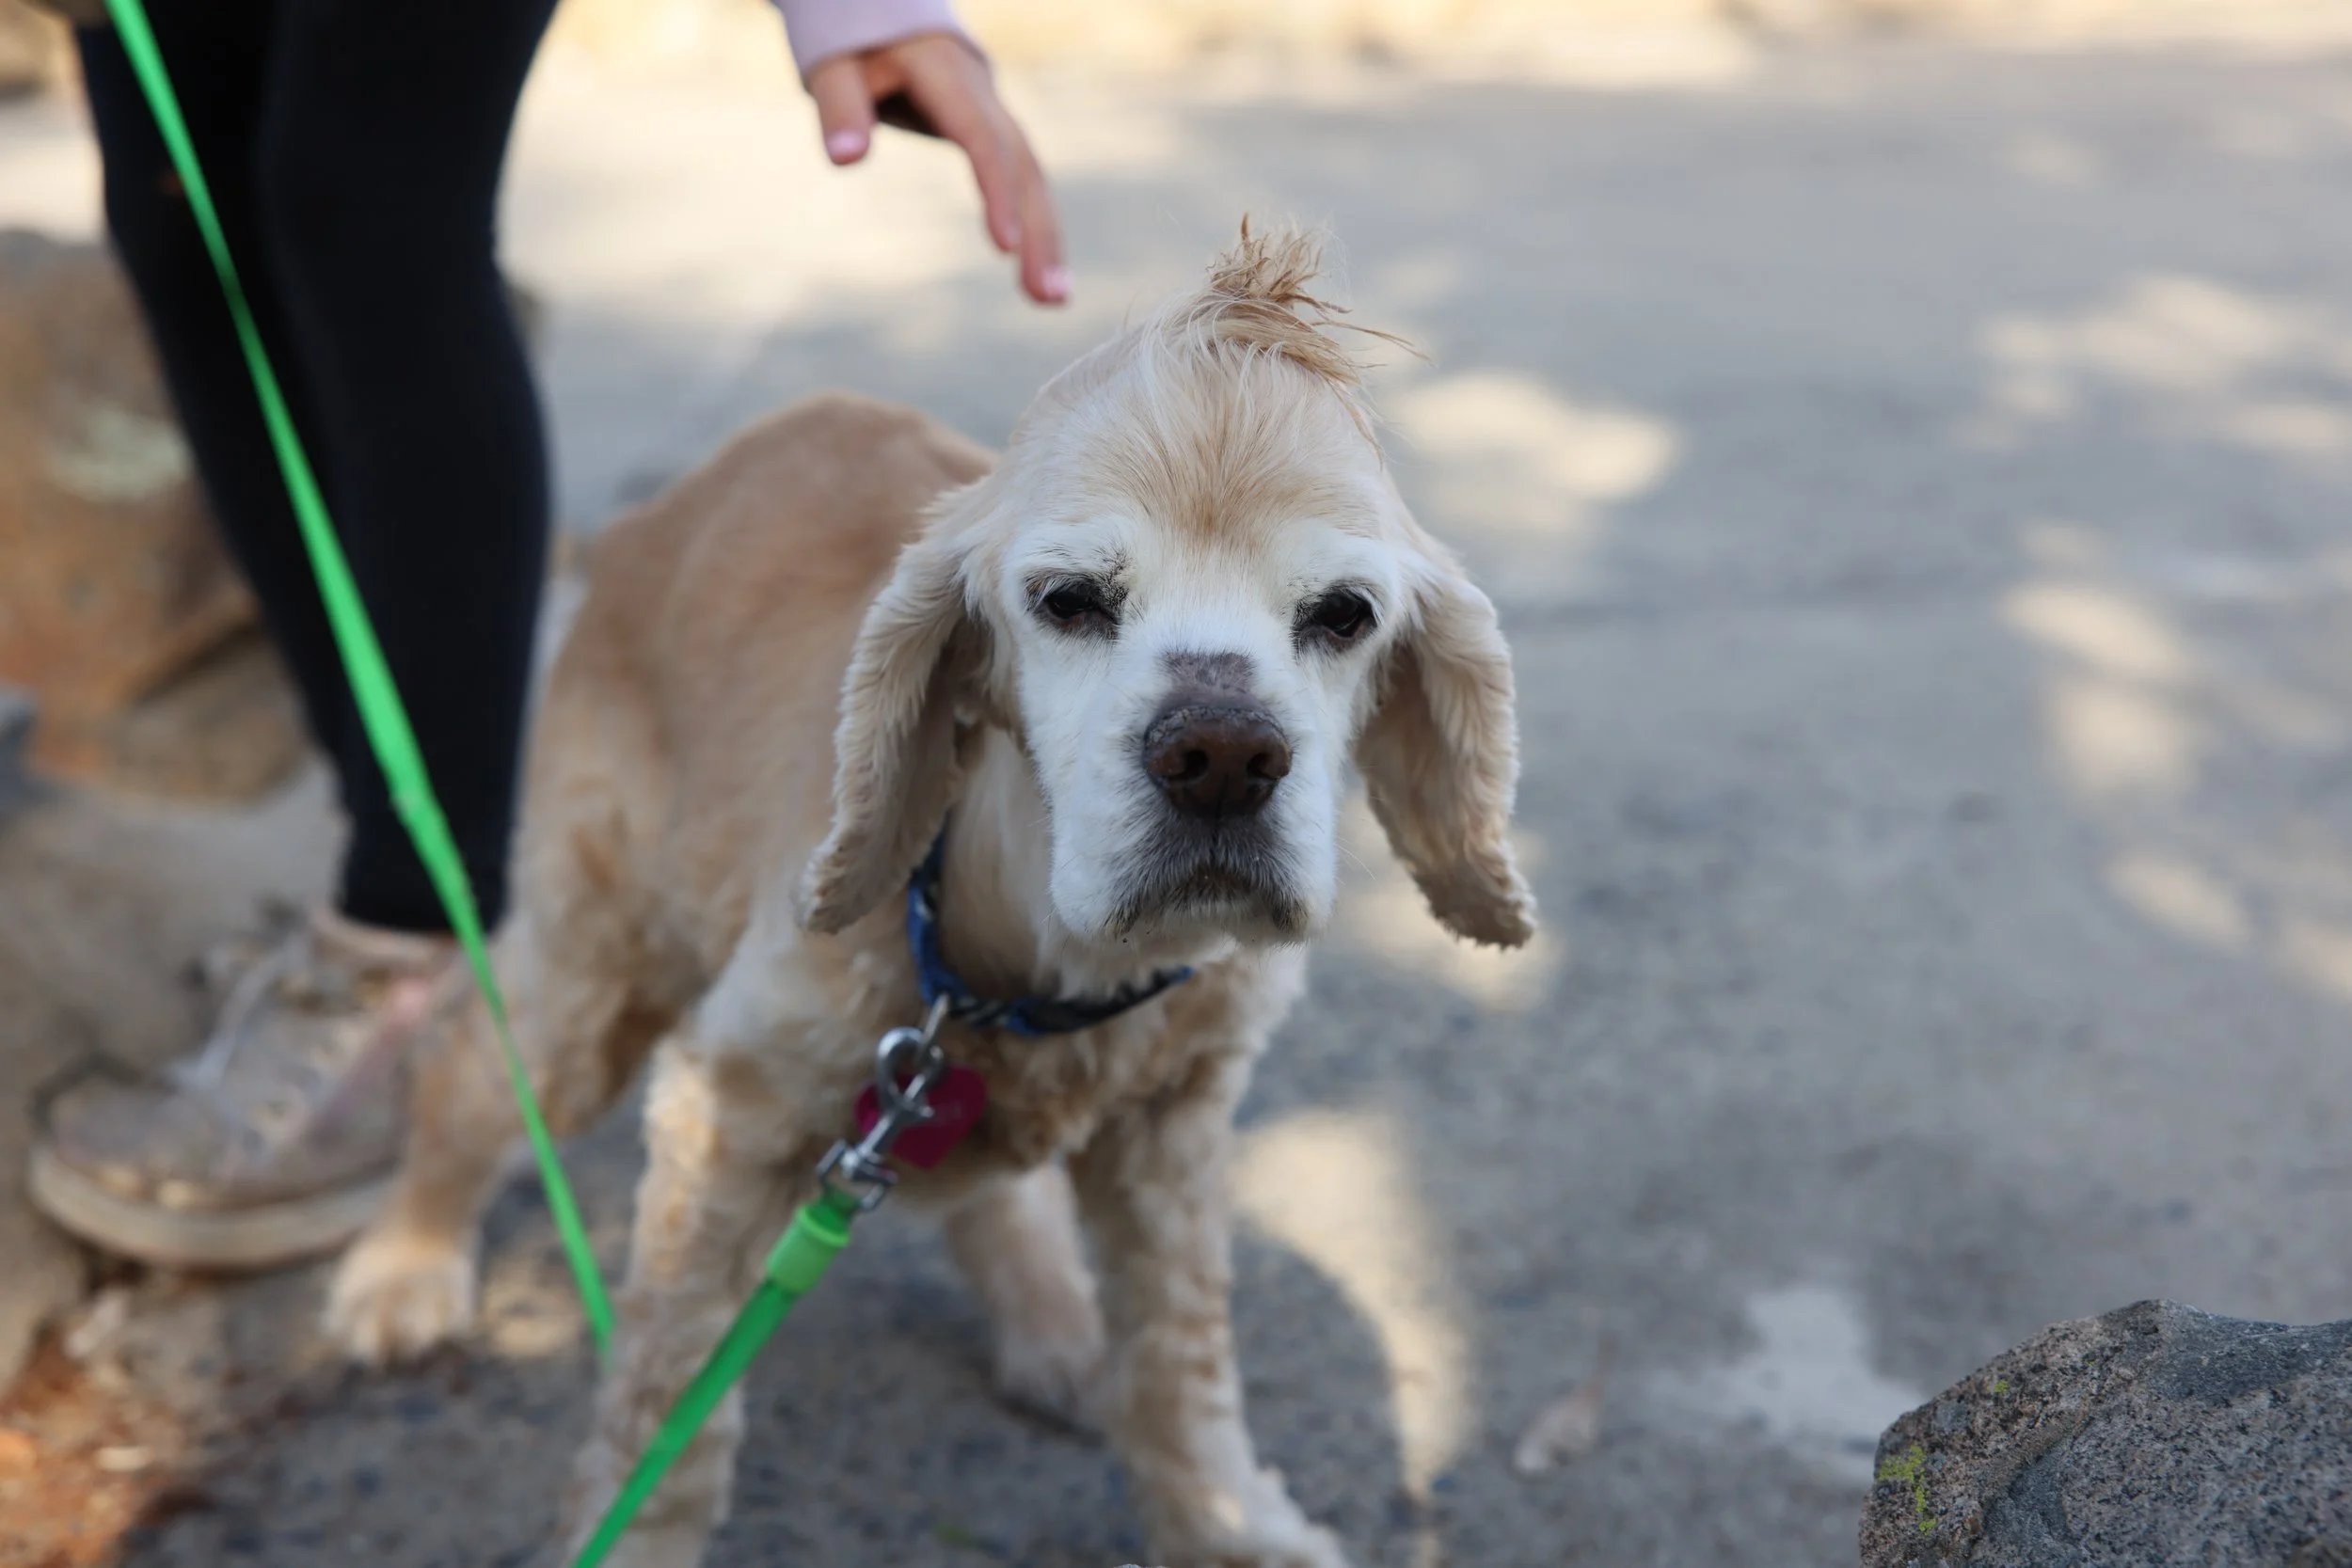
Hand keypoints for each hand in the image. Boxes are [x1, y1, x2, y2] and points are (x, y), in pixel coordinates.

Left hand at [808, 34, 1067, 305]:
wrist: (885, 13)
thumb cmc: (854, 42)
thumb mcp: (834, 66)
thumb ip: (840, 107)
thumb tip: (846, 161)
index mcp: (949, 76)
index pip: (984, 138)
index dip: (998, 190)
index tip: (1005, 249)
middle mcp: (984, 95)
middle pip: (1025, 166)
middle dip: (1040, 232)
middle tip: (1048, 298)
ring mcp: (994, 115)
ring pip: (1034, 177)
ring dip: (1046, 238)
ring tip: (1052, 301)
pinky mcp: (993, 134)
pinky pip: (1024, 181)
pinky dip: (1034, 226)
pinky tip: (1038, 274)